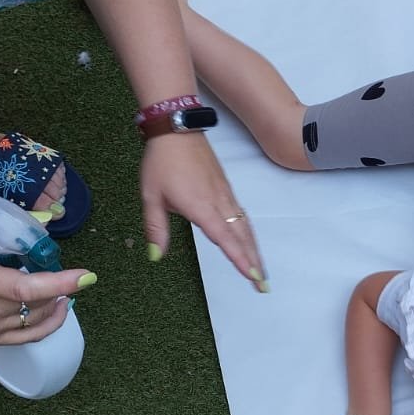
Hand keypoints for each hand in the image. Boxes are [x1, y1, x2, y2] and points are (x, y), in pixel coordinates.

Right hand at [0, 215, 91, 344]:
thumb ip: (3, 222)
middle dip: (59, 287)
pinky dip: (48, 323)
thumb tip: (45, 219)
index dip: (59, 283)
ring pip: (35, 321)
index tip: (86, 276)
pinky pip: (27, 337)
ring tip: (64, 288)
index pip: (26, 288)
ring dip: (56, 304)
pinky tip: (57, 308)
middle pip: (36, 303)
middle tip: (68, 272)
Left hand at [140, 132, 267, 289]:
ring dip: (254, 249)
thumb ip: (155, 228)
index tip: (252, 276)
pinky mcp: (226, 188)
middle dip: (254, 261)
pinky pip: (242, 215)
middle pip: (243, 236)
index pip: (225, 238)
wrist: (176, 129)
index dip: (239, 258)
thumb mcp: (150, 196)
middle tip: (263, 285)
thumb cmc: (161, 162)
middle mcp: (219, 202)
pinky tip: (249, 242)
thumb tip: (155, 255)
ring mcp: (225, 194)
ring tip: (259, 270)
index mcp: (201, 206)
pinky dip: (249, 234)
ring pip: (245, 226)